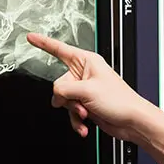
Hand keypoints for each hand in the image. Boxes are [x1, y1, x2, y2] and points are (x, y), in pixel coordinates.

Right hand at [26, 33, 155, 142]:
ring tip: (85, 114)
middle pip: (60, 83)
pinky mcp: (87, 104)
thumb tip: (56, 95)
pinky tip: (84, 126)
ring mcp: (85, 90)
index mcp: (87, 61)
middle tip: (80, 103)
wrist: (132, 121)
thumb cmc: (119, 100)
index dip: (43, 43)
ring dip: (73, 111)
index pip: (59, 49)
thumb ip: (64, 89)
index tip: (31, 37)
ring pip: (65, 100)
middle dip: (67, 98)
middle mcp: (85, 74)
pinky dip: (76, 121)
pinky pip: (71, 111)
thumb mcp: (86, 90)